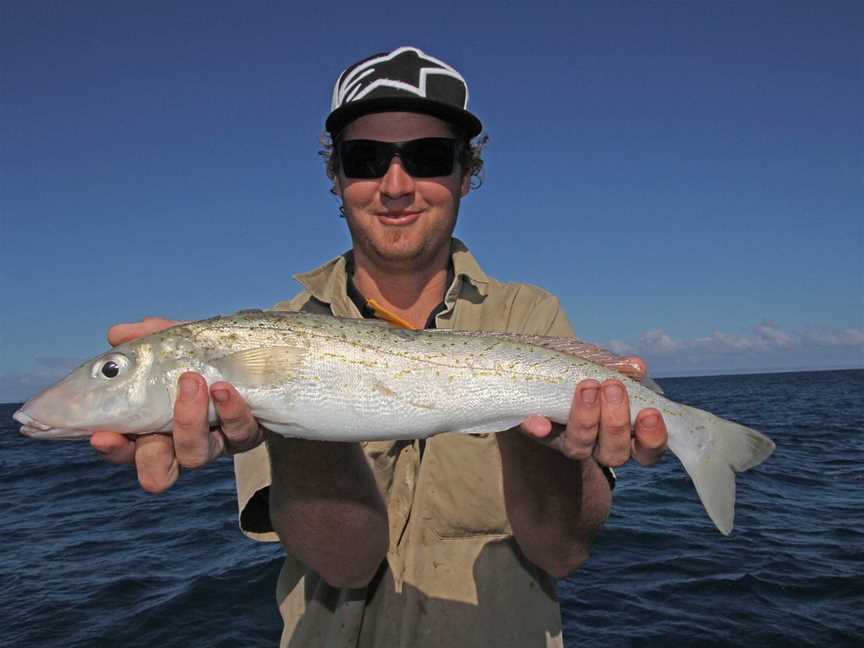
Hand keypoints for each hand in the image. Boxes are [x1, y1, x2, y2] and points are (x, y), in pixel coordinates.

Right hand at [89, 317, 262, 492]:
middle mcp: (183, 442)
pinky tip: (223, 388)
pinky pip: (239, 432)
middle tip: (154, 418)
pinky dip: (229, 409)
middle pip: (158, 471)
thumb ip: (148, 339)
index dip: (113, 449)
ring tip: (192, 381)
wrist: (262, 356)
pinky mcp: (247, 434)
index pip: (125, 449)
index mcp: (154, 426)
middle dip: (150, 454)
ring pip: (196, 454)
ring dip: (188, 419)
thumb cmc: (207, 354)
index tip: (102, 435)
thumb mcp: (177, 342)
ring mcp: (217, 442)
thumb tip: (117, 334)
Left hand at [520, 356, 667, 466]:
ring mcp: (570, 443)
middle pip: (615, 453)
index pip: (648, 450)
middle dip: (616, 421)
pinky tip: (539, 422)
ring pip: (580, 448)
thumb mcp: (605, 366)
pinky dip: (540, 429)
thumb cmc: (588, 373)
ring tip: (588, 387)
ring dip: (585, 418)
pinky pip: (540, 437)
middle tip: (614, 387)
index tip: (650, 412)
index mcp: (626, 435)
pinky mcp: (542, 435)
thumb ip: (620, 369)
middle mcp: (600, 447)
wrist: (544, 372)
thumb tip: (636, 366)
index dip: (652, 437)